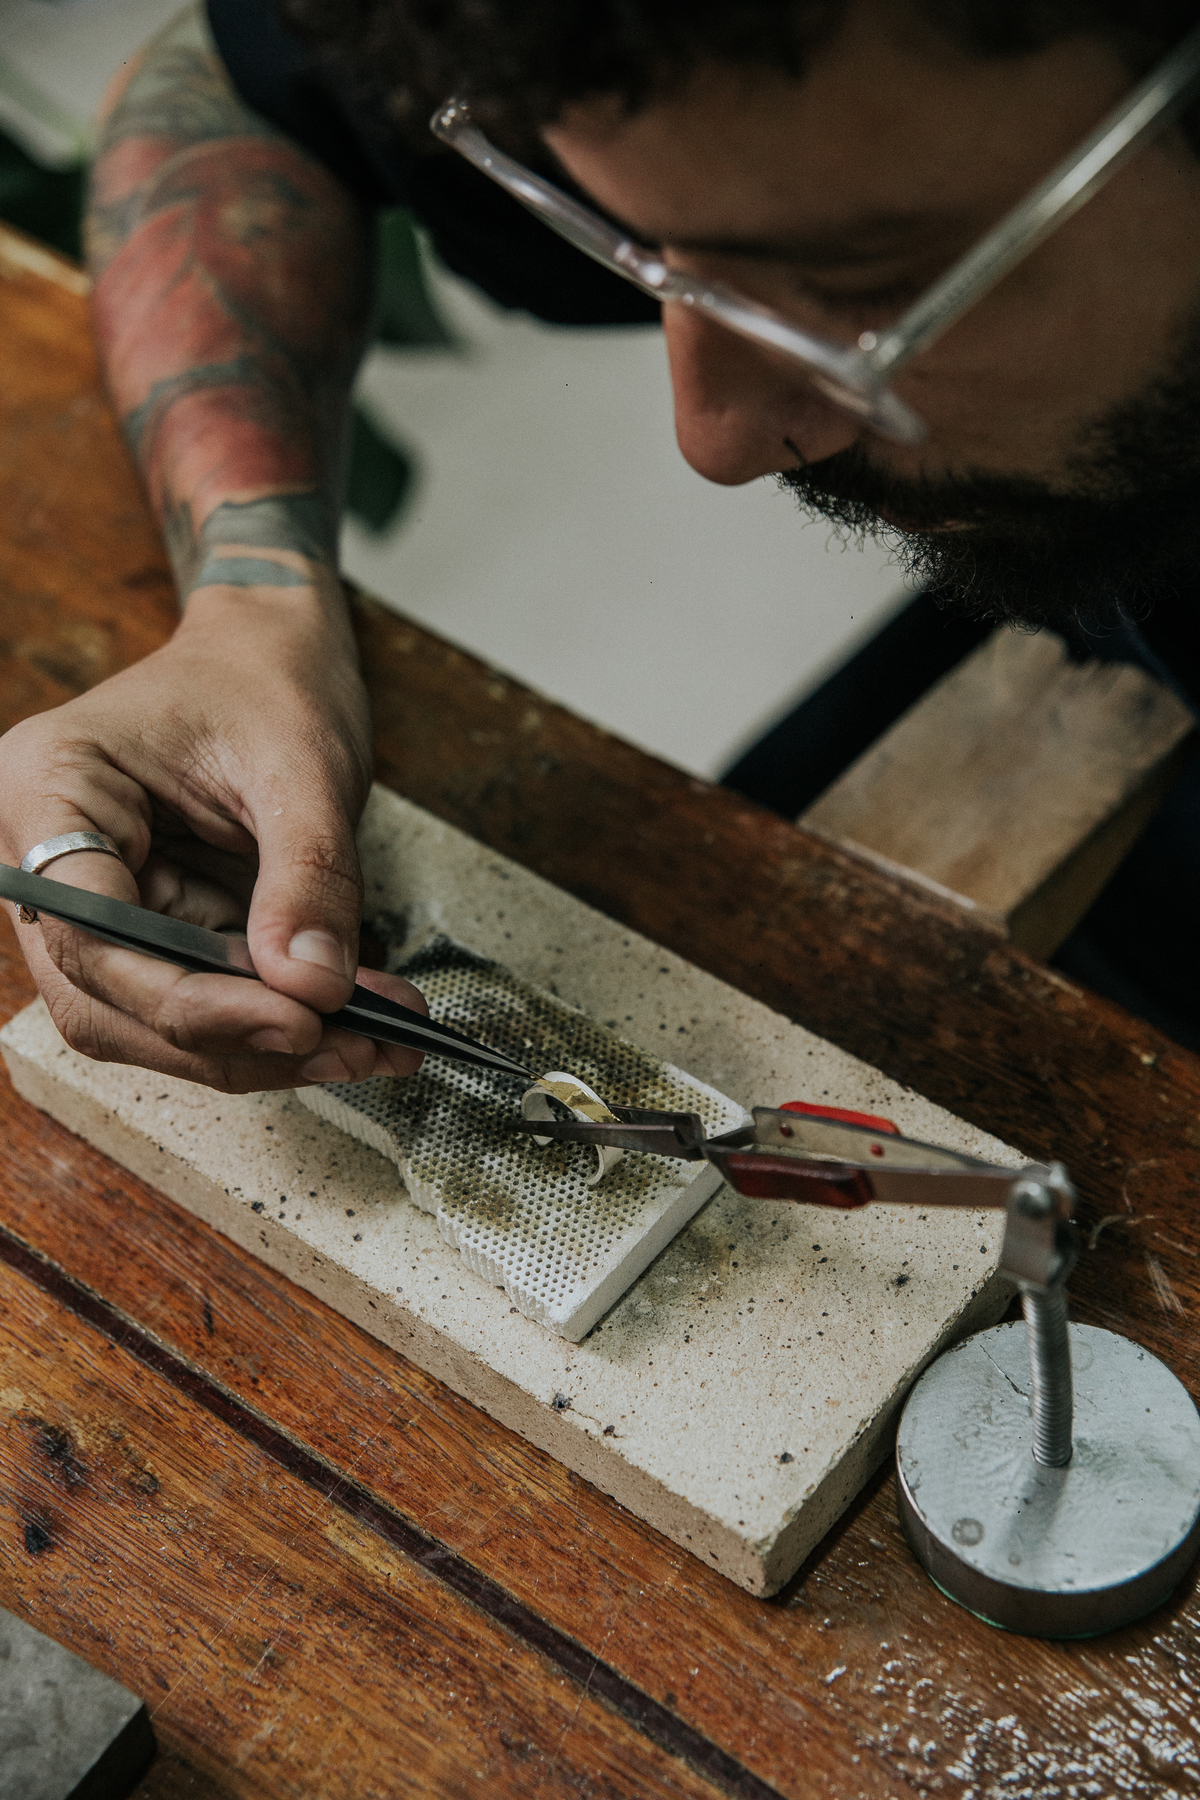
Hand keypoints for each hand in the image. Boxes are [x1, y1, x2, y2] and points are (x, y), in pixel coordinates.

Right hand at [0, 586, 425, 1091]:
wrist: (274, 651)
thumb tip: (314, 987)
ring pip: (152, 1021)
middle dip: (235, 1040)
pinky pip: (201, 999)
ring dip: (264, 1047)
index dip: (188, 998)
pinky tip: (358, 1022)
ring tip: (376, 1040)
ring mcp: (96, 901)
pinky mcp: (150, 928)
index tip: (296, 1017)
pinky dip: (277, 1021)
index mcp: (50, 788)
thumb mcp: (302, 765)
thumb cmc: (268, 677)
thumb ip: (307, 876)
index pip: (91, 932)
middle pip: (110, 1001)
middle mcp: (45, 858)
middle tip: (353, 1046)